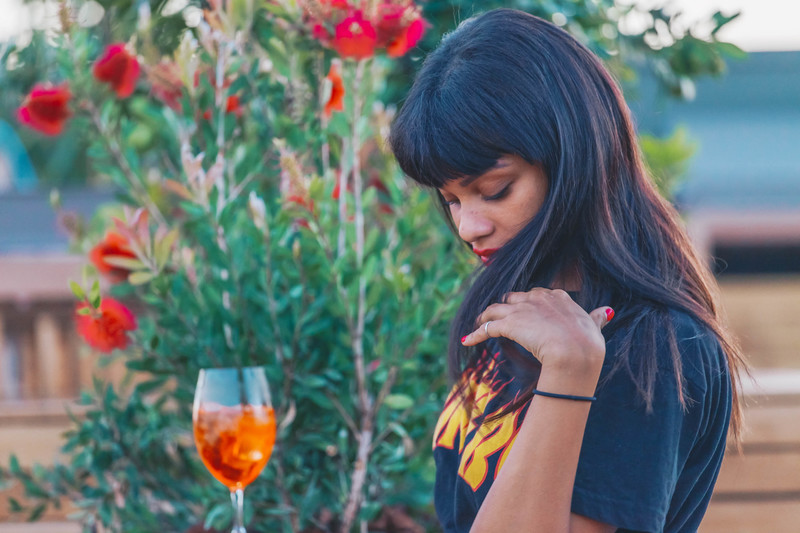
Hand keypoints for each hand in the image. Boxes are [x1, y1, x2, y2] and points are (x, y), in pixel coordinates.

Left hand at [462, 288, 612, 376]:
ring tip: (479, 323)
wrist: (575, 351)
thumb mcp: (594, 326)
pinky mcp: (509, 324)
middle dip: (506, 308)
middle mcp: (537, 298)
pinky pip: (487, 327)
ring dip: (486, 317)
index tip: (526, 313)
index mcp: (557, 297)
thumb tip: (607, 311)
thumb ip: (597, 318)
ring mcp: (522, 310)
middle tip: (500, 318)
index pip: (537, 295)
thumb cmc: (588, 343)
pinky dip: (476, 334)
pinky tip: (468, 340)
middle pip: (513, 299)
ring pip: (496, 310)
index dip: (529, 305)